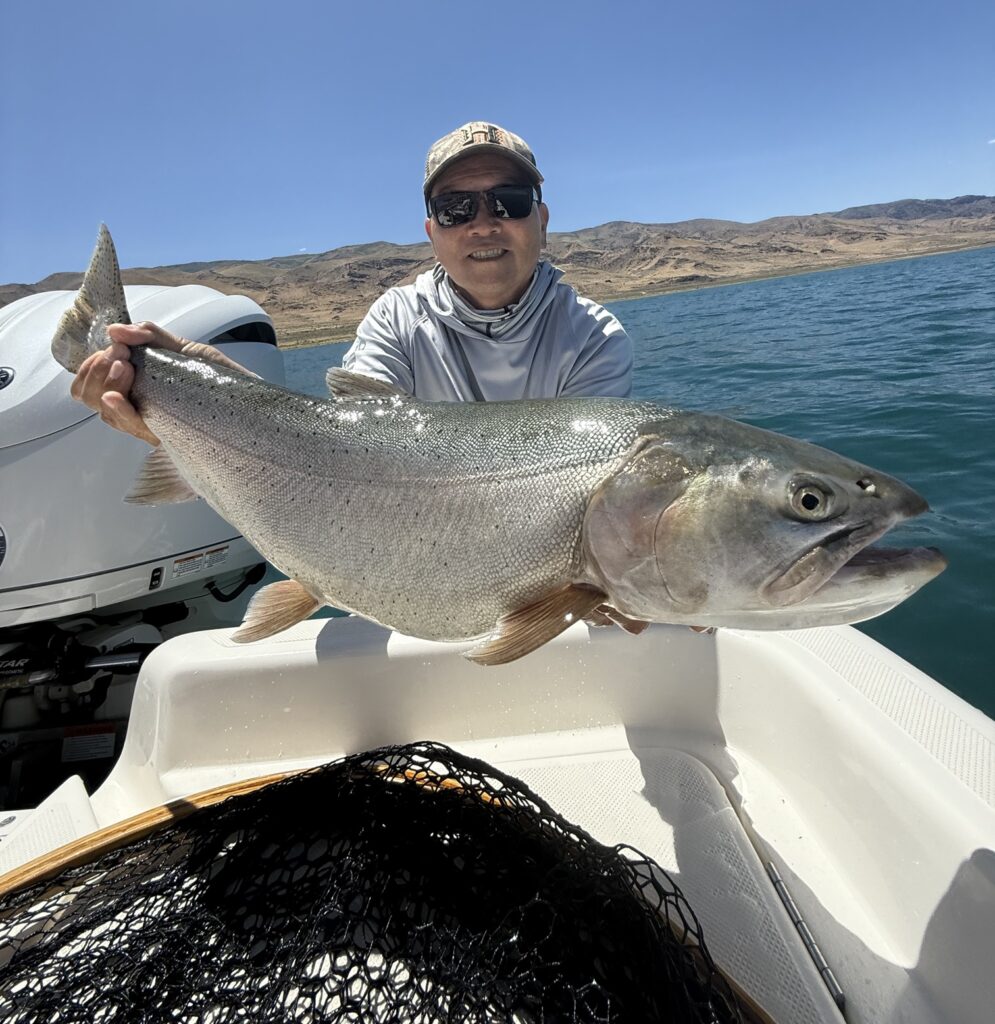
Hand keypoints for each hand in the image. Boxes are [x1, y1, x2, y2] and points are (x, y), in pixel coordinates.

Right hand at [70, 322, 251, 445]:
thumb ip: (155, 337)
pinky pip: (130, 427)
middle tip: (122, 362)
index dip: (93, 366)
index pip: (93, 380)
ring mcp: (150, 422)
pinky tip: (119, 397)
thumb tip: (116, 329)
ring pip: (106, 412)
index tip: (116, 350)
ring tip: (126, 370)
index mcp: (140, 385)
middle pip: (90, 396)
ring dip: (106, 386)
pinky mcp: (165, 436)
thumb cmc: (223, 380)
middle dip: (97, 374)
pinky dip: (118, 409)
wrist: (256, 404)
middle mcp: (139, 406)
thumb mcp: (189, 351)